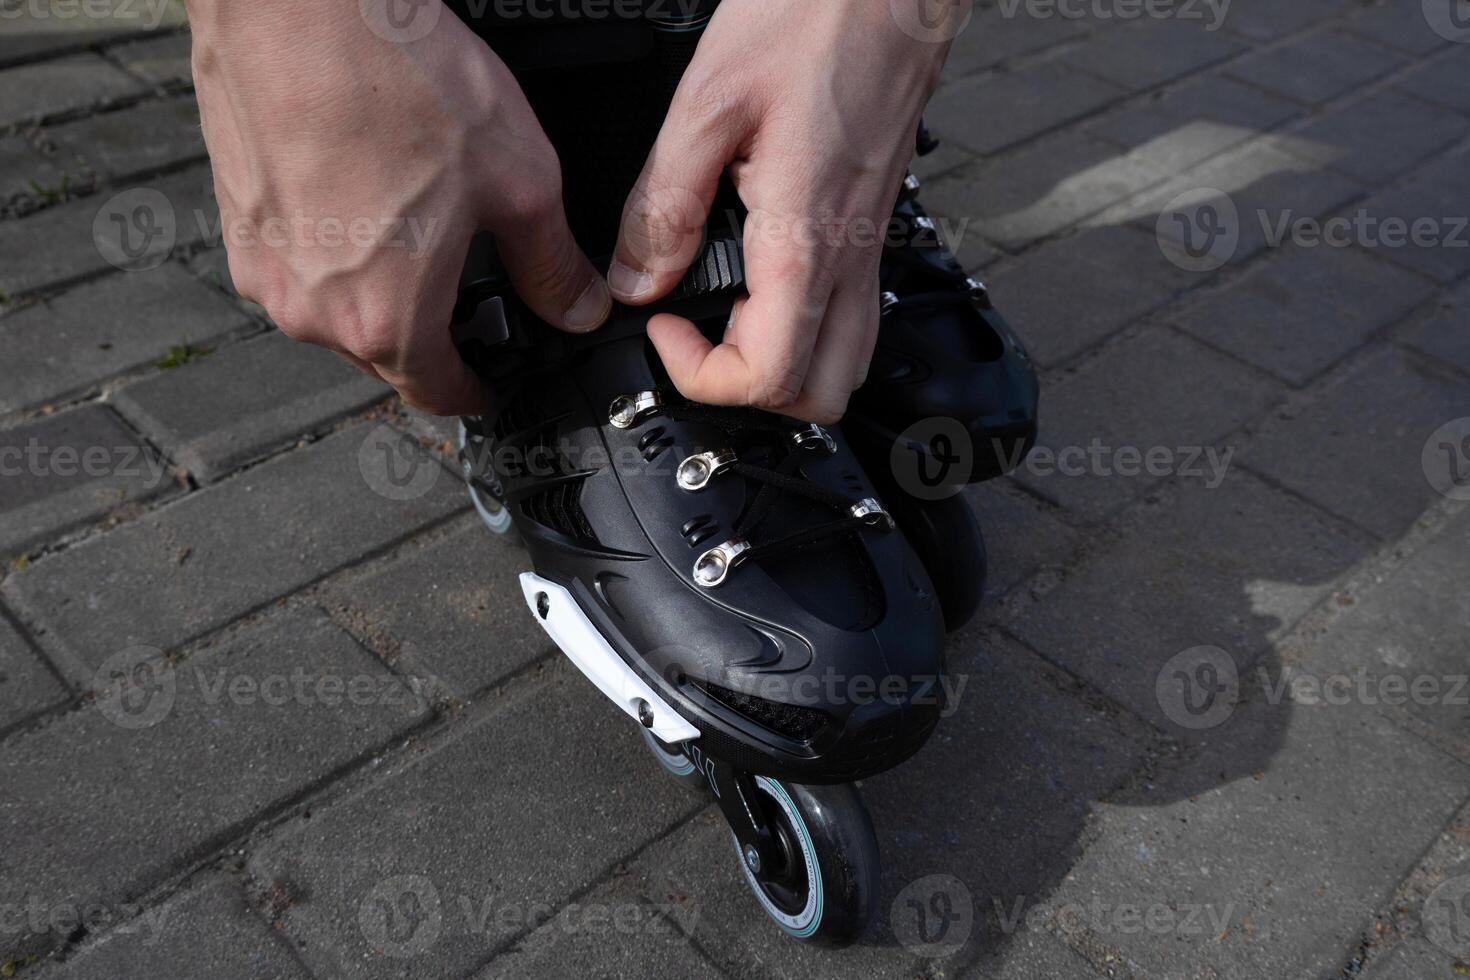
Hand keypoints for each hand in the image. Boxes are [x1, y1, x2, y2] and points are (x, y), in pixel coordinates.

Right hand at [187, 0, 610, 414]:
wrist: (293, 1)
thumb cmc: (396, 79)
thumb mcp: (519, 182)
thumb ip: (550, 262)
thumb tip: (576, 305)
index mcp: (383, 319)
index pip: (434, 392)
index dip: (473, 391)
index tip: (489, 383)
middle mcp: (310, 309)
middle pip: (384, 352)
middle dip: (430, 333)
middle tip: (470, 292)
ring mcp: (263, 266)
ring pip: (338, 306)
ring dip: (380, 287)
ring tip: (419, 225)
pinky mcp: (234, 218)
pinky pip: (299, 259)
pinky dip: (337, 246)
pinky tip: (368, 191)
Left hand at [609, 0, 956, 423]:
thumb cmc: (813, 16)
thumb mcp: (706, 104)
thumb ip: (662, 204)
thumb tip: (635, 278)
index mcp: (806, 237)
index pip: (768, 376)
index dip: (700, 375)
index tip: (662, 326)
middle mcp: (850, 256)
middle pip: (821, 393)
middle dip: (748, 388)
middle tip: (694, 331)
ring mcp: (869, 245)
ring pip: (845, 362)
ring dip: (783, 363)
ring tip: (724, 309)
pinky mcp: (871, 223)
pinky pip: (849, 311)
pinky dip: (804, 322)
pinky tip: (757, 271)